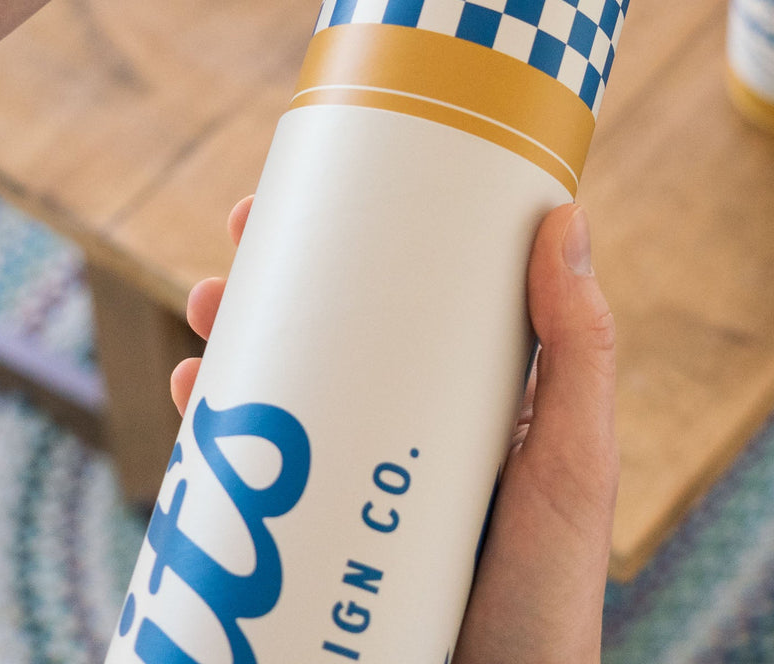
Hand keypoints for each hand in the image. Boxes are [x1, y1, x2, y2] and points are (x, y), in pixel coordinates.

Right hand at [173, 198, 618, 663]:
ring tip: (206, 305)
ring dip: (240, 333)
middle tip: (241, 233)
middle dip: (285, 274)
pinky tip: (194, 396)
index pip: (420, 290)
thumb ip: (579, 350)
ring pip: (289, 383)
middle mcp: (410, 424)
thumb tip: (565, 214)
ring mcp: (358, 477)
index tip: (328, 178)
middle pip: (340, 326)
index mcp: (473, 394)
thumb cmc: (551, 594)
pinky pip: (253, 465)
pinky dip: (216, 424)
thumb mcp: (573, 459)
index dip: (371, 231)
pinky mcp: (313, 531)